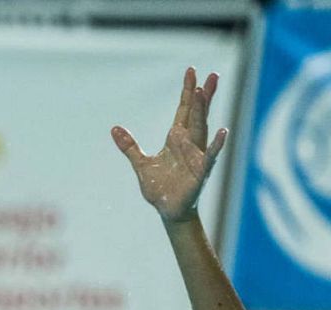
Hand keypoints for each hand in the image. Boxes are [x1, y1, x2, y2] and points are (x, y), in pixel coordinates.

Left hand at [112, 68, 227, 222]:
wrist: (167, 210)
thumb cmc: (159, 187)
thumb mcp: (140, 163)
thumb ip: (129, 146)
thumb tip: (114, 128)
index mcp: (176, 139)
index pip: (183, 110)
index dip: (187, 92)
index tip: (191, 71)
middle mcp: (189, 143)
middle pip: (197, 114)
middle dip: (203, 95)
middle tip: (211, 75)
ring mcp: (197, 155)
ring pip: (201, 129)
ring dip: (203, 110)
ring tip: (205, 91)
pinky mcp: (200, 171)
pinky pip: (210, 155)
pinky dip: (216, 144)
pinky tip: (222, 131)